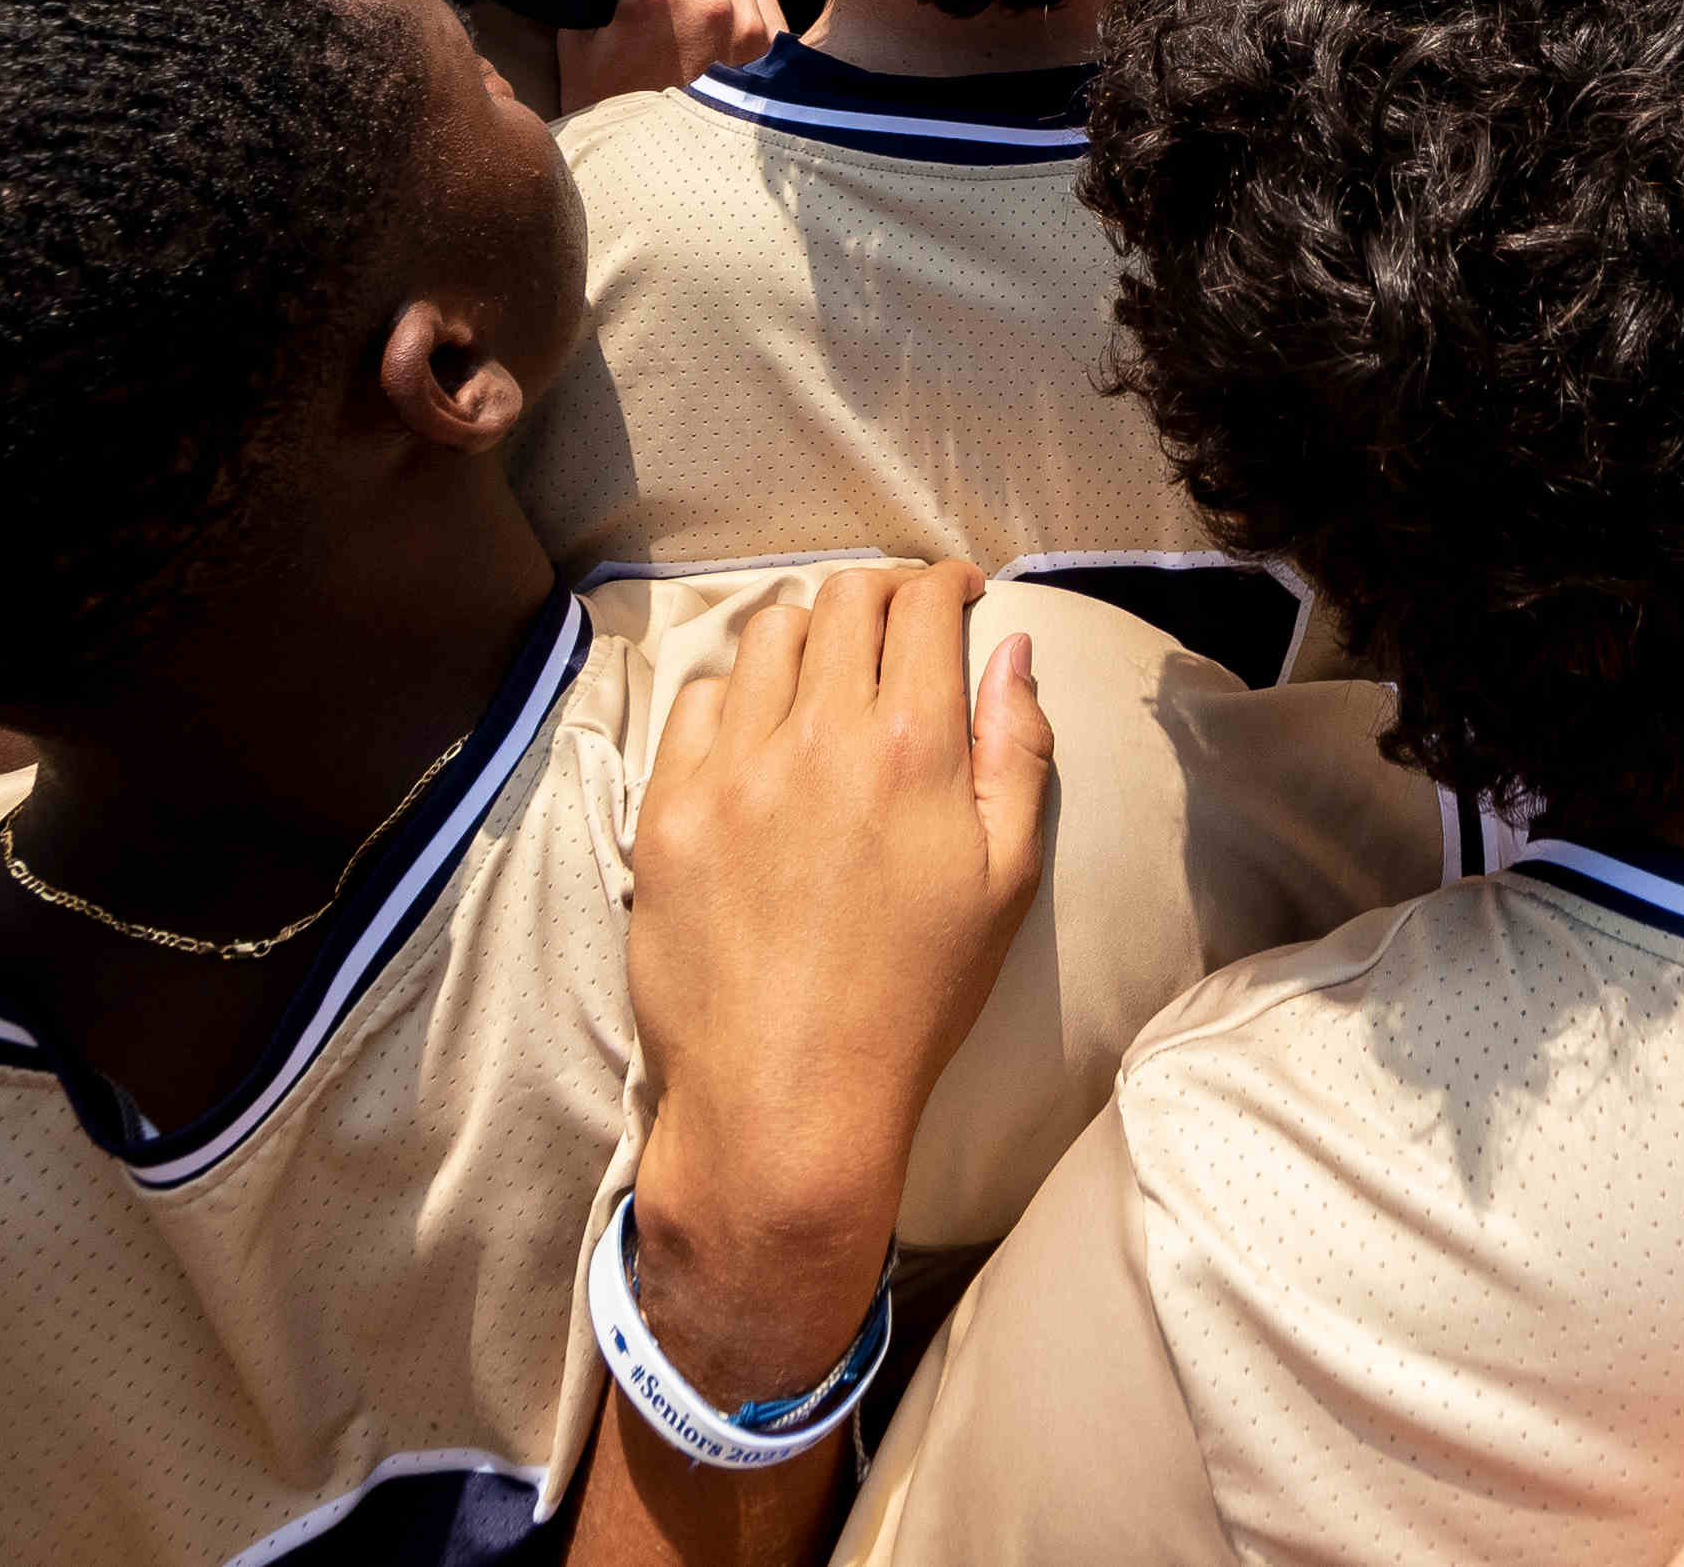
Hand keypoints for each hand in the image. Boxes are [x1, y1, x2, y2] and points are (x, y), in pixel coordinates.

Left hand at [627, 560, 1052, 1396]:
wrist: (786, 1099)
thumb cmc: (913, 999)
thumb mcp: (1006, 882)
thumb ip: (1017, 751)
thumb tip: (1012, 651)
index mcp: (912, 747)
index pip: (921, 603)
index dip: (944, 583)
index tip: (956, 597)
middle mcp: (817, 735)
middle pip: (841, 599)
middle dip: (879, 596)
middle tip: (896, 631)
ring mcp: (731, 768)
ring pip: (766, 636)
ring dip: (807, 637)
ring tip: (825, 680)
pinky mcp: (666, 808)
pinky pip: (696, 704)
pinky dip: (736, 699)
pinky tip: (759, 742)